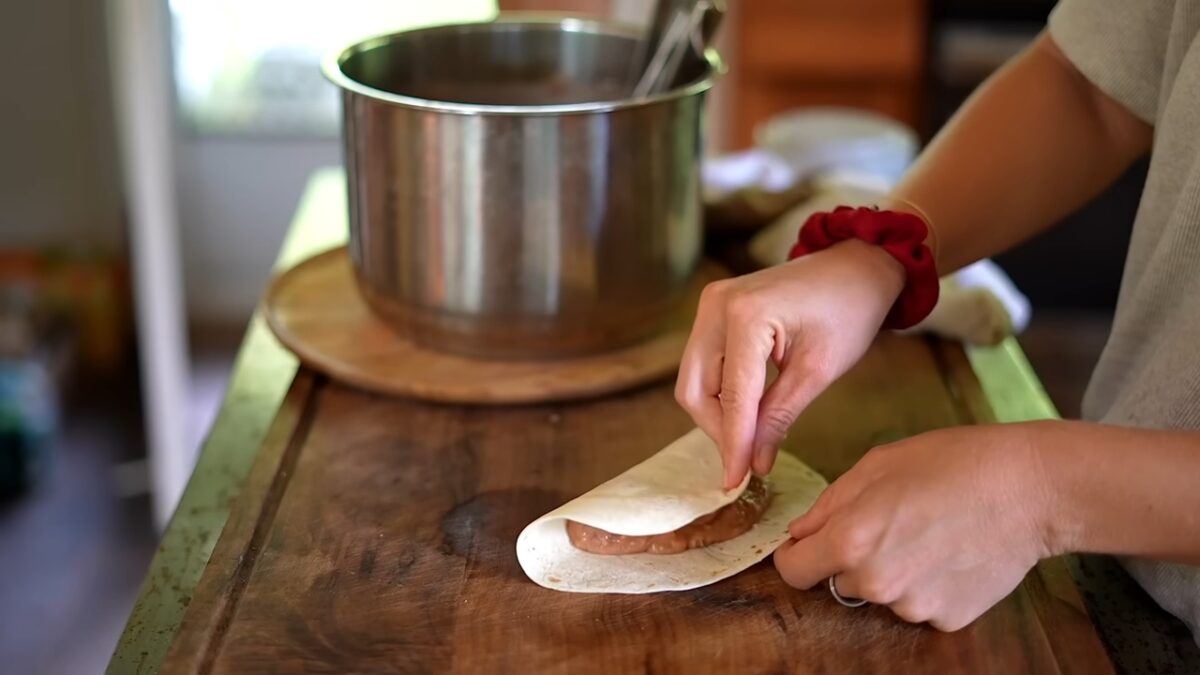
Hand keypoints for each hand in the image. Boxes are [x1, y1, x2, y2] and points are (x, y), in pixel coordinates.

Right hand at [676, 240, 904, 487]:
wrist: (855, 266)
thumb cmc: (849, 310)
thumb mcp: (818, 371)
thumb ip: (779, 417)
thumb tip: (753, 463)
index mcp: (745, 315)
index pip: (733, 397)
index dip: (733, 445)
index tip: (736, 482)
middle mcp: (716, 306)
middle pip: (695, 390)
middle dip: (719, 431)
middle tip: (746, 462)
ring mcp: (710, 305)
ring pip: (695, 380)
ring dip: (718, 415)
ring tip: (750, 439)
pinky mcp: (714, 311)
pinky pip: (705, 364)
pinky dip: (722, 394)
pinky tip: (748, 413)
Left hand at [774, 424, 1053, 630]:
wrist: (1029, 489)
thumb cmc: (952, 464)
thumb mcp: (877, 465)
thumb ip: (829, 504)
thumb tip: (800, 532)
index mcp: (850, 541)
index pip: (793, 570)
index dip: (798, 553)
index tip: (811, 542)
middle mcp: (877, 583)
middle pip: (839, 580)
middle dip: (852, 556)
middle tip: (891, 523)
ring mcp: (914, 606)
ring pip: (882, 593)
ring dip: (892, 571)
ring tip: (929, 533)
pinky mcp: (949, 619)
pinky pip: (920, 604)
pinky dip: (928, 584)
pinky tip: (951, 553)